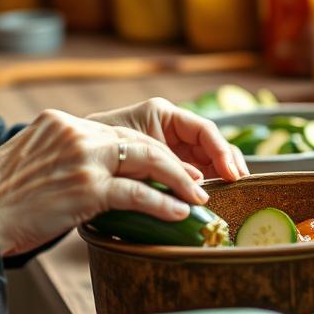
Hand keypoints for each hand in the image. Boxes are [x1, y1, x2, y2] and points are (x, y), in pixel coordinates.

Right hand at [0, 108, 209, 256]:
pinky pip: (138, 194)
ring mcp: (83, 159)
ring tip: (196, 197)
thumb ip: (64, 156)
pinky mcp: (87, 188)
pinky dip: (163, 204)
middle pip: (139, 141)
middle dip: (172, 163)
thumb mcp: (31, 158)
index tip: (170, 167)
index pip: (118, 133)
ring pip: (147, 161)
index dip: (149, 151)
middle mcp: (76, 133)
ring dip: (178, 181)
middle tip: (194, 181)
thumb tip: (94, 173)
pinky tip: (178, 213)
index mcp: (61, 123)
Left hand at [87, 97, 249, 180]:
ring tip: (235, 194)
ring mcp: (172, 149)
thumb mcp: (128, 148)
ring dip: (221, 177)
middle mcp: (172, 129)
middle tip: (240, 186)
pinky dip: (206, 186)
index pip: (203, 129)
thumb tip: (194, 183)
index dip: (221, 150)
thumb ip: (160, 161)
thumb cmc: (96, 145)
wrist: (73, 161)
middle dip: (228, 164)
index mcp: (162, 114)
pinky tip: (216, 199)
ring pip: (207, 161)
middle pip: (211, 145)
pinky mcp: (168, 168)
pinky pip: (195, 175)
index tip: (231, 173)